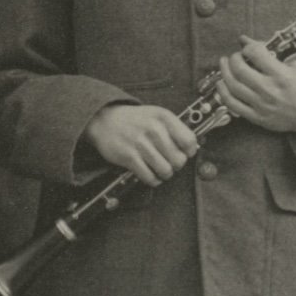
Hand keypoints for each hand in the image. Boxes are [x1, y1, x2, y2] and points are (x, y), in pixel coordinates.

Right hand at [85, 102, 200, 183]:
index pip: (189, 141)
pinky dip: (152, 179)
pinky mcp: (128, 157)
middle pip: (179, 160)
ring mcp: (140, 144)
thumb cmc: (135, 120)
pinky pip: (149, 177)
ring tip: (160, 169)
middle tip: (169, 161)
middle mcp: (153, 129)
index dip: (189, 151)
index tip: (183, 152)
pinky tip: (150, 173)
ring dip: (164, 174)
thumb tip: (192, 150)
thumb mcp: (156, 115)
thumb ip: (174, 129)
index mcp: (163, 117)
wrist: (104, 120)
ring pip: (166, 171)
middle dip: (176, 165)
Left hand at [217, 40, 295, 135]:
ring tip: (224, 64)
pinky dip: (223, 92)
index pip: (256, 54)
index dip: (248, 47)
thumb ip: (274, 54)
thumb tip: (249, 41)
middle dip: (233, 58)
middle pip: (240, 70)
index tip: (247, 47)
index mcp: (282, 76)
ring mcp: (262, 106)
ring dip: (224, 72)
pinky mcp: (258, 118)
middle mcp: (270, 91)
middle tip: (235, 55)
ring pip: (233, 87)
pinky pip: (233, 105)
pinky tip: (222, 83)